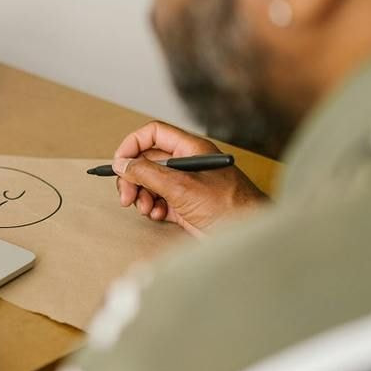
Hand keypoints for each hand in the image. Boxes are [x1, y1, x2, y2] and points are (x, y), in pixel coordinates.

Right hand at [113, 121, 266, 236]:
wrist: (251, 236)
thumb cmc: (231, 207)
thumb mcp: (182, 187)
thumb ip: (148, 173)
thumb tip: (122, 164)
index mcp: (191, 149)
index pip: (154, 134)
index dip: (133, 145)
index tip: (119, 163)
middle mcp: (187, 164)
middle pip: (147, 161)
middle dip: (133, 177)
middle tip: (126, 196)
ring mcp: (186, 185)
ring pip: (150, 182)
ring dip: (141, 195)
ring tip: (145, 208)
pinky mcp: (185, 205)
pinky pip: (158, 200)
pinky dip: (152, 207)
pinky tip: (158, 215)